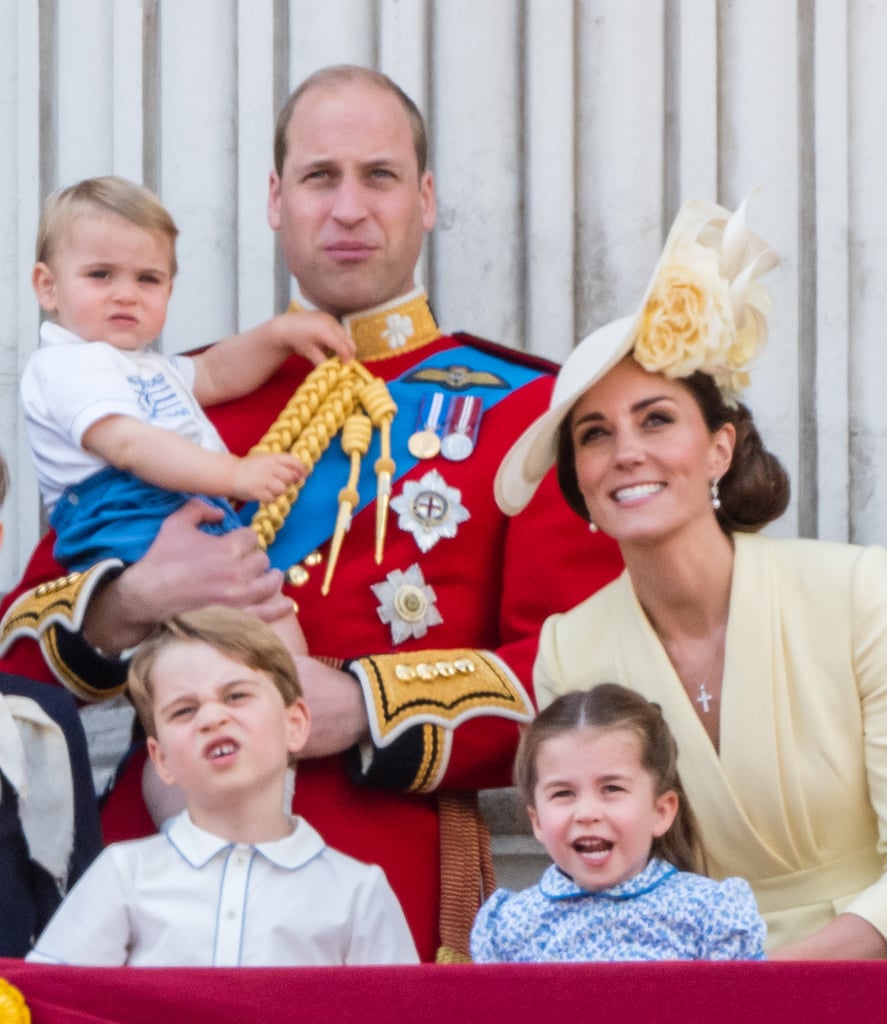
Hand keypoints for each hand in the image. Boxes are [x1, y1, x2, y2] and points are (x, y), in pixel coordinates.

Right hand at [84, 498, 291, 653]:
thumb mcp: (175, 524)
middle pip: (262, 559)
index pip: (251, 537)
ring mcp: (238, 597)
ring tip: (268, 577)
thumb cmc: (161, 559)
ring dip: (270, 578)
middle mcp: (237, 572)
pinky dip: (278, 608)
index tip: (236, 543)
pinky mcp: (235, 617)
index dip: (244, 538)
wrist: (147, 594)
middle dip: (254, 558)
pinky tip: (285, 603)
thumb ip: (199, 508)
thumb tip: (219, 513)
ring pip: (269, 584)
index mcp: (227, 548)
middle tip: (245, 562)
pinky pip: (266, 613)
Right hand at [229, 452, 305, 502]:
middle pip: (290, 478)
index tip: (304, 475)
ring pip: (282, 489)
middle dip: (288, 482)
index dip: (301, 469)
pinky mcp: (257, 491)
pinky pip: (272, 499)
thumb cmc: (251, 468)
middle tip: (279, 483)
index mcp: (272, 457)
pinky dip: (270, 499)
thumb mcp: (266, 460)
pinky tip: (263, 495)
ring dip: (279, 492)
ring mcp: (263, 479)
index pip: (293, 461)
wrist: (230, 474)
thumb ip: (282, 465)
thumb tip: (301, 475)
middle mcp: (269, 467)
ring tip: (269, 489)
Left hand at [274, 309, 354, 364]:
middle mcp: (330, 322)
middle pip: (347, 339)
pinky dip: (340, 338)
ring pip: (345, 334)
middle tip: (346, 362)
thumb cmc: (297, 341)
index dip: (347, 357)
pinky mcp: (329, 316)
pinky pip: (339, 329)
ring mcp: (330, 317)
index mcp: (325, 331)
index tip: (348, 366)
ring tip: (340, 355)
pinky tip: (333, 345)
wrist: (286, 326)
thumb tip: (333, 370)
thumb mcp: (310, 353)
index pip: (342, 346)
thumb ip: (322, 361)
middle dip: (349, 351)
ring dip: (345, 344)